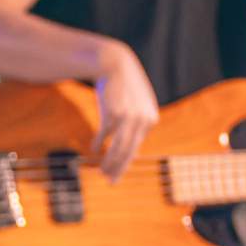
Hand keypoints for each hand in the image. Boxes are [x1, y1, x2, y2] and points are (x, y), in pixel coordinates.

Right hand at [93, 42, 159, 179]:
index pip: (137, 147)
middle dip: (119, 168)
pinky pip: (105, 134)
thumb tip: (133, 153)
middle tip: (110, 180)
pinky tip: (94, 149)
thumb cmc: (122, 89)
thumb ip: (136, 128)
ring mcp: (130, 117)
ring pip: (119, 147)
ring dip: (109, 161)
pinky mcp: (115, 113)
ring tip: (101, 171)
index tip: (116, 174)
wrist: (114, 64)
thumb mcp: (134, 107)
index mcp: (151, 119)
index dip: (126, 163)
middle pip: (129, 151)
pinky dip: (99, 143)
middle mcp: (143, 120)